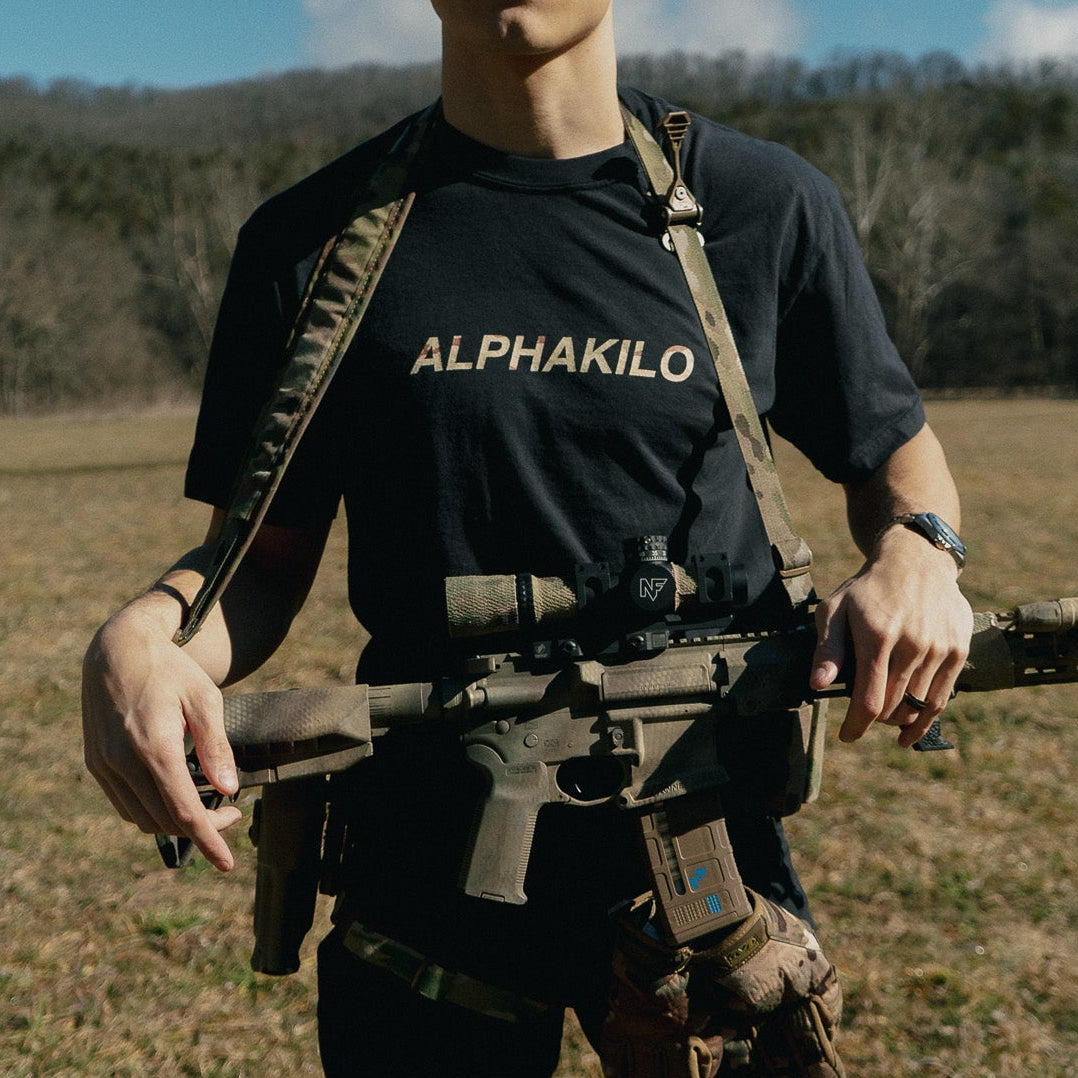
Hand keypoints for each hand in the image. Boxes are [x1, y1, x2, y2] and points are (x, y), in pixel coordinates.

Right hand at [81, 598, 241, 870]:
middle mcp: (123, 762)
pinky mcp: (96, 764)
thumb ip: (216, 745)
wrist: (117, 650)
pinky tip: (176, 794)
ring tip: (208, 805)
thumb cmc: (171, 670)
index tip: (227, 863)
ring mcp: (104, 765)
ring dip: (175, 823)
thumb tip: (230, 789)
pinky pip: (125, 805)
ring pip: (142, 818)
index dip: (208, 840)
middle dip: (201, 828)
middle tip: (231, 814)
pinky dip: (152, 811)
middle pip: (165, 820)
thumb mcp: (204, 698)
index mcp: (154, 746)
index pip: (184, 811)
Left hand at [808, 526, 972, 746]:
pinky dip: (926, 718)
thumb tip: (818, 685)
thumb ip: (827, 649)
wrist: (916, 561)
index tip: (847, 735)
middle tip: (862, 718)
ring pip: (918, 705)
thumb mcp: (835, 609)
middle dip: (874, 720)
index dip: (856, 725)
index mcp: (877, 636)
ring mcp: (939, 648)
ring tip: (885, 718)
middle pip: (893, 706)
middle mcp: (912, 644)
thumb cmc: (867, 590)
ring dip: (899, 719)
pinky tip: (911, 729)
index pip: (869, 700)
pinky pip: (942, 697)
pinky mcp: (958, 650)